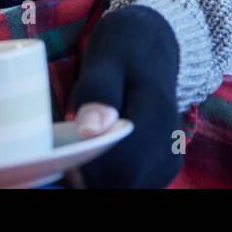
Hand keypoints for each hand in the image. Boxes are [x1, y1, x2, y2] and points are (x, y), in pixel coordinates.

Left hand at [68, 3, 183, 187]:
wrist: (153, 46)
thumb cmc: (125, 48)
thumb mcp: (108, 58)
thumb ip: (99, 93)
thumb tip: (90, 132)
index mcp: (156, 116)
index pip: (123, 165)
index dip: (87, 169)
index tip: (62, 158)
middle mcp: (169, 144)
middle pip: (124, 182)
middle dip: (88, 176)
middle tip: (64, 156)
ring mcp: (166, 160)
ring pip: (126, 186)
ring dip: (96, 178)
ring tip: (78, 153)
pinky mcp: (160, 168)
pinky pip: (129, 183)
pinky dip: (106, 176)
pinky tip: (94, 155)